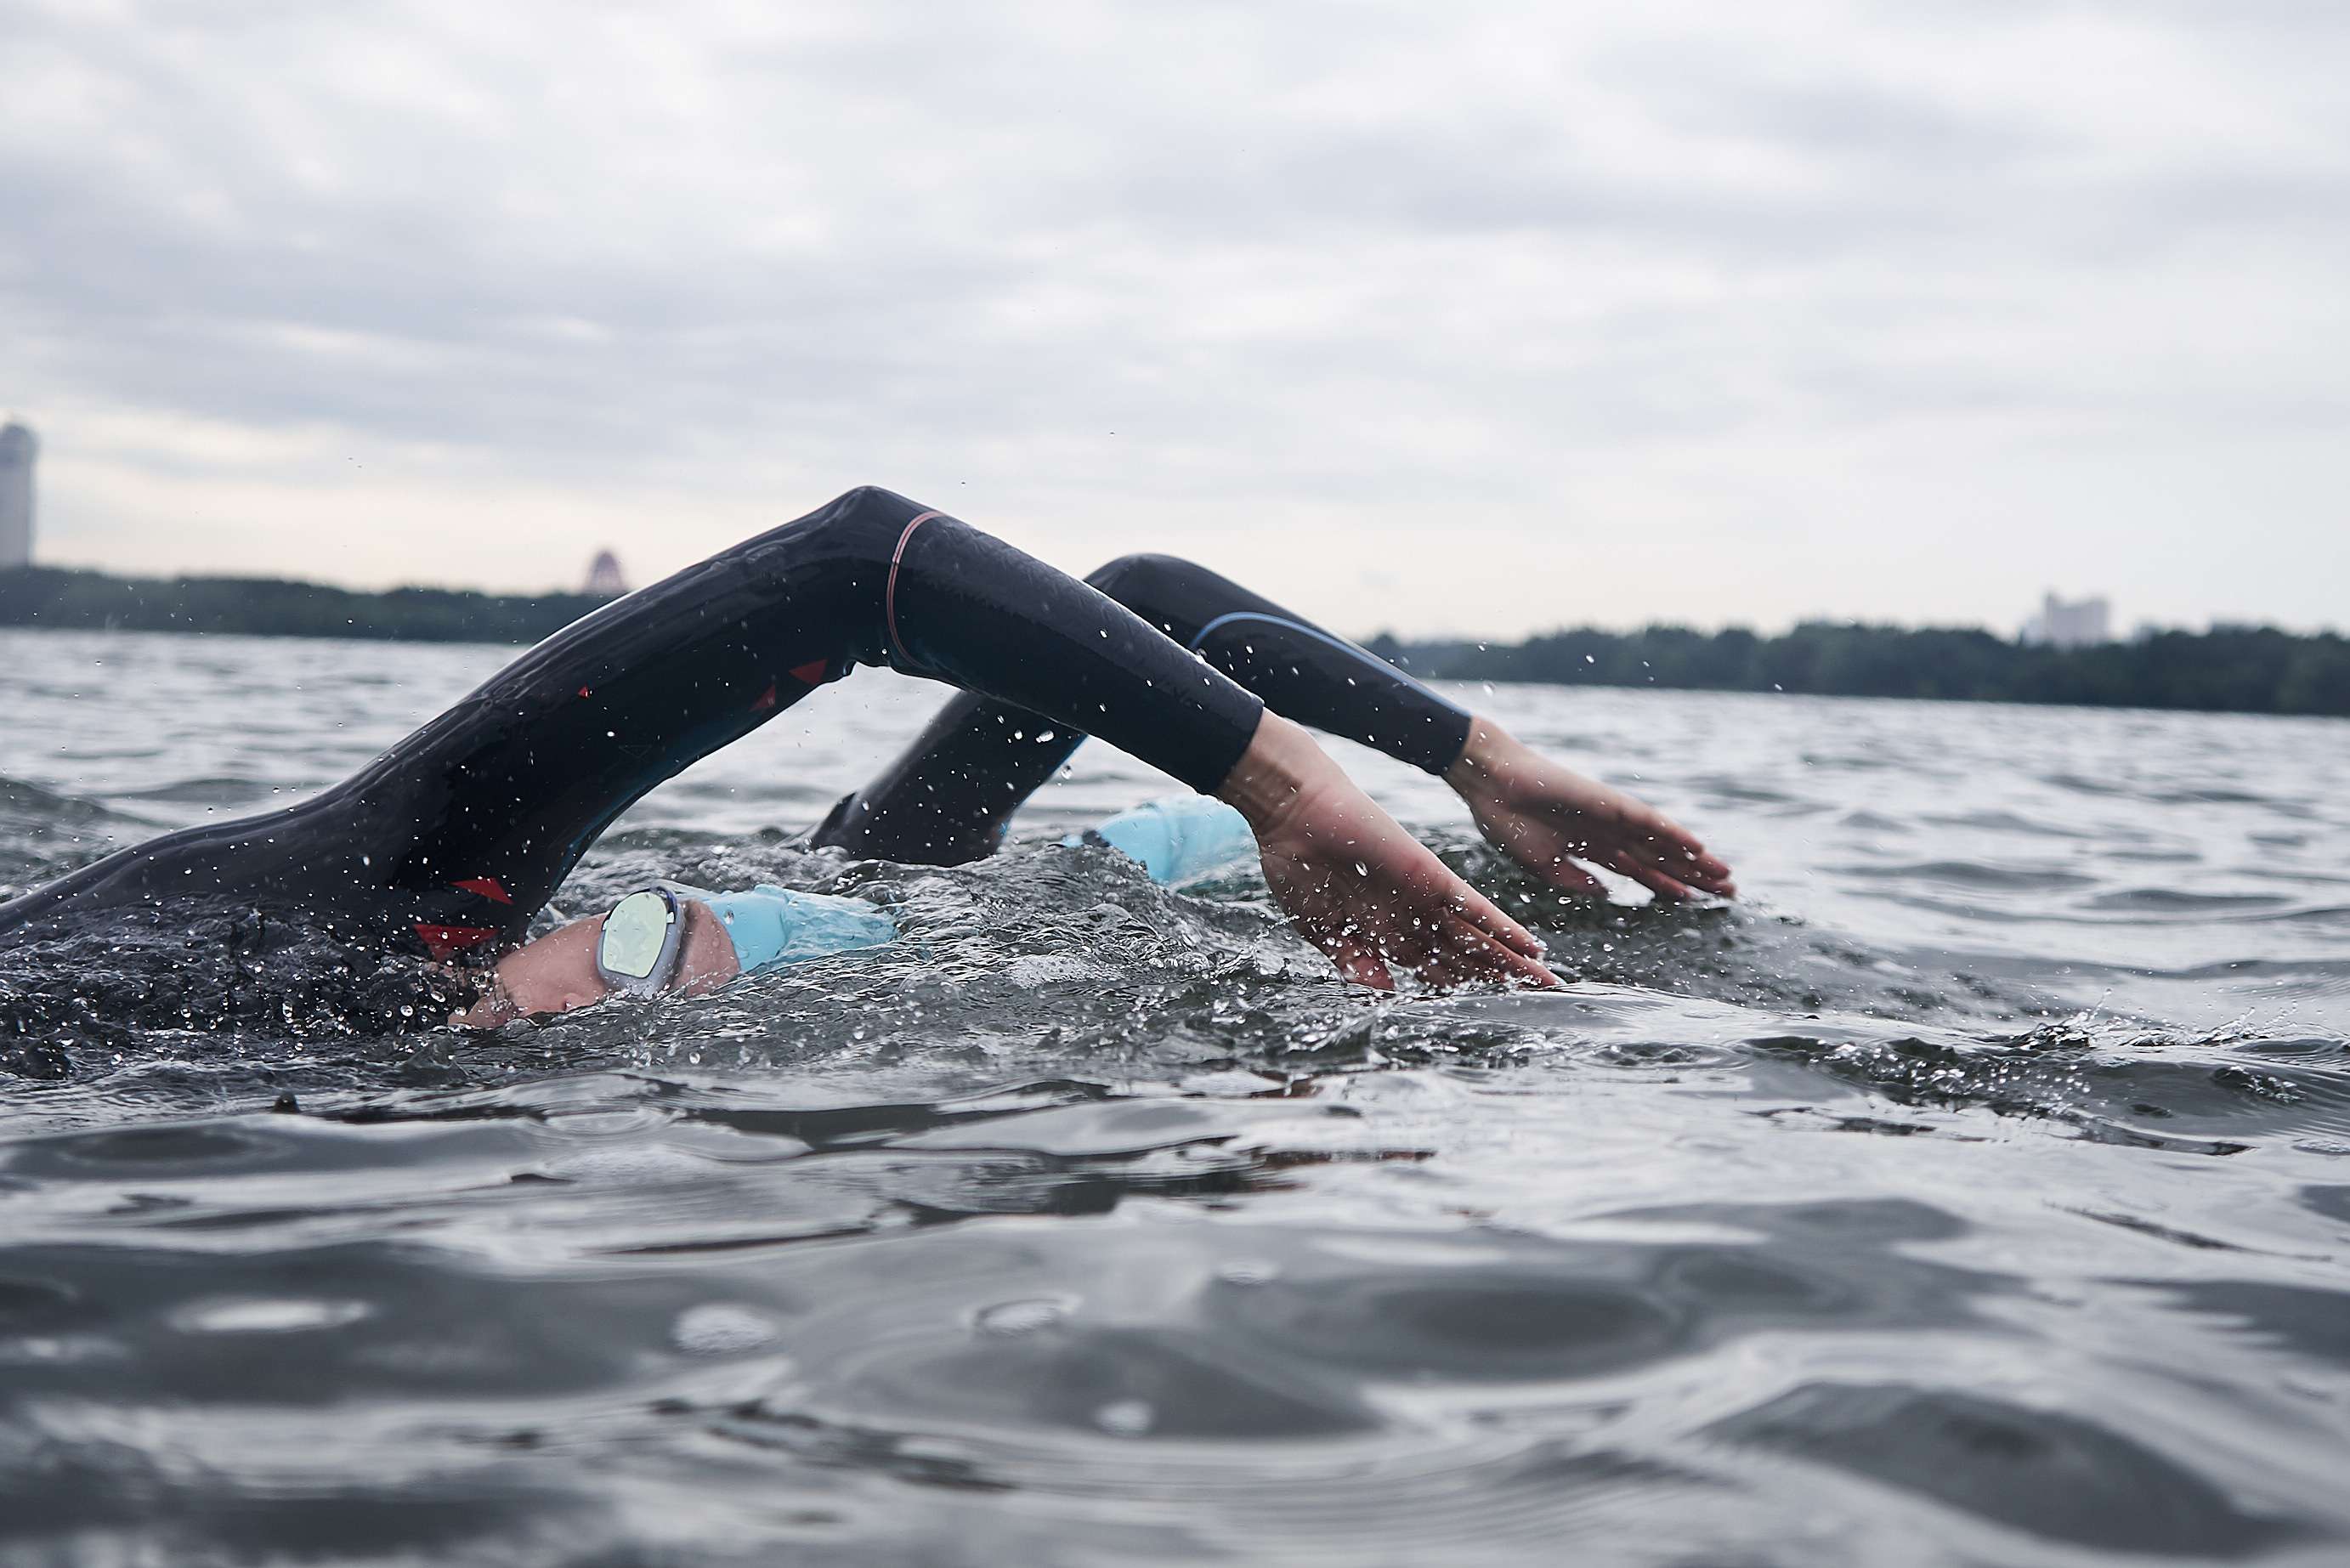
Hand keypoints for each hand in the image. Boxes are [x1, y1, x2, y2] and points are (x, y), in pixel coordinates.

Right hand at [1219, 713, 1558, 990]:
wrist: (1292, 816)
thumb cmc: (1295, 867)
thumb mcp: (1319, 928)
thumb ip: (1352, 960)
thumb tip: (1384, 990)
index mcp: (1382, 931)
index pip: (1432, 966)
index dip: (1461, 985)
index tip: (1490, 1003)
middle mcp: (1409, 916)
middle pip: (1463, 956)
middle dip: (1498, 977)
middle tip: (1538, 994)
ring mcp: (1422, 897)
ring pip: (1476, 938)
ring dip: (1511, 960)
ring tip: (1544, 980)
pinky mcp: (1431, 876)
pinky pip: (1474, 908)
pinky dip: (1503, 928)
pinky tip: (1530, 946)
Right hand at [1446, 718, 1734, 902]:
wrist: (1490, 784)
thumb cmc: (1507, 820)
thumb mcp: (1541, 865)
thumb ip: (1576, 881)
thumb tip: (1608, 893)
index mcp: (1591, 848)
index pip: (1639, 870)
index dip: (1666, 885)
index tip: (1692, 900)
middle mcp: (1608, 832)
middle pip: (1660, 858)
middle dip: (1692, 876)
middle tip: (1727, 892)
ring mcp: (1611, 816)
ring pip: (1662, 842)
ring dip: (1695, 859)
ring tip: (1725, 876)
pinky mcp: (1609, 802)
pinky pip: (1649, 821)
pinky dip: (1674, 834)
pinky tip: (1698, 848)